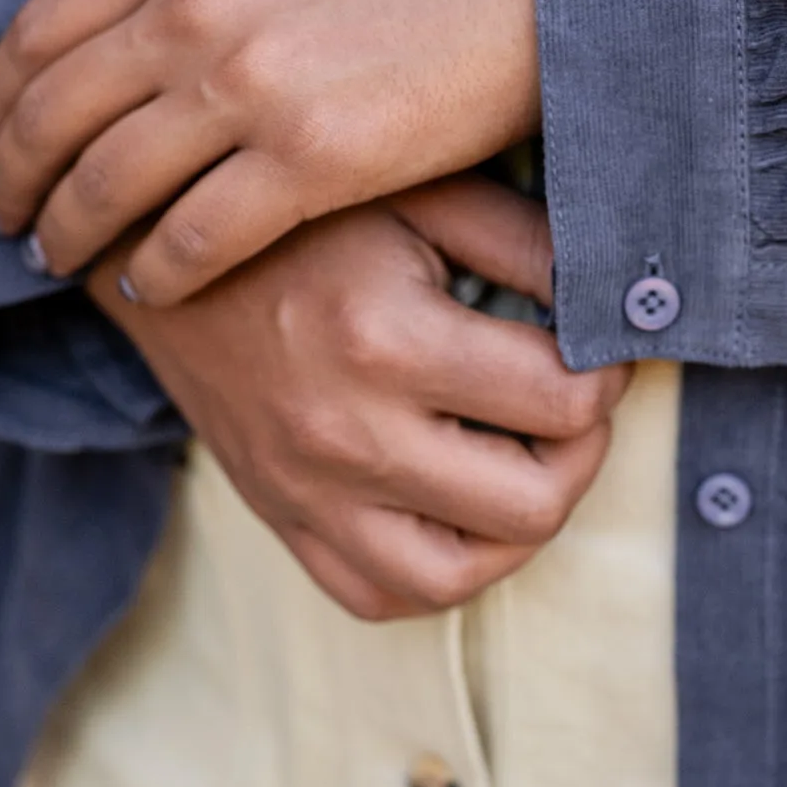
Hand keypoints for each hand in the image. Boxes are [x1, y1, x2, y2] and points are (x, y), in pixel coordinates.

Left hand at [0, 0, 539, 303]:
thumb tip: (156, 15)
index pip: (42, 30)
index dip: (3, 98)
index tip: (0, 138)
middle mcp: (198, 7)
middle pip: (54, 114)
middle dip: (17, 179)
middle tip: (12, 220)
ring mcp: (251, 83)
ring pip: (110, 183)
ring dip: (73, 234)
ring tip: (67, 263)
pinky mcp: (314, 158)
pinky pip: (196, 236)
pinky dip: (161, 270)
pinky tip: (157, 286)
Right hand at [89, 177, 628, 620]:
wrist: (156, 248)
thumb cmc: (306, 209)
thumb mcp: (423, 192)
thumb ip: (533, 243)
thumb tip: (630, 299)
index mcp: (385, 340)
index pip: (563, 402)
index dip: (607, 372)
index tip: (596, 340)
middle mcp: (345, 435)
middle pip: (533, 504)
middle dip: (581, 451)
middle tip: (573, 398)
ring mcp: (306, 492)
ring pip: (462, 574)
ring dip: (518, 521)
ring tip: (525, 453)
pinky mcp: (280, 519)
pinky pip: (380, 594)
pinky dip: (441, 566)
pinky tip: (462, 502)